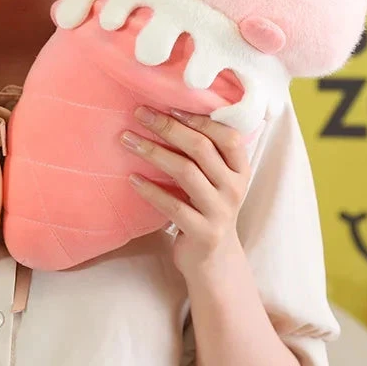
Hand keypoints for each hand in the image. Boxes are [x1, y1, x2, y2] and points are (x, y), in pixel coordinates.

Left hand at [121, 106, 249, 278]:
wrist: (214, 259)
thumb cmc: (206, 205)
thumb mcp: (214, 178)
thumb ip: (203, 152)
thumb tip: (164, 112)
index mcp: (239, 169)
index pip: (228, 136)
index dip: (199, 119)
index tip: (168, 106)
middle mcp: (234, 188)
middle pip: (202, 149)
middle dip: (168, 127)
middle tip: (139, 113)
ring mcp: (220, 211)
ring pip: (186, 172)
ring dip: (153, 152)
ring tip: (127, 140)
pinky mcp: (203, 233)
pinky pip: (173, 206)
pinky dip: (151, 190)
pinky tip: (132, 178)